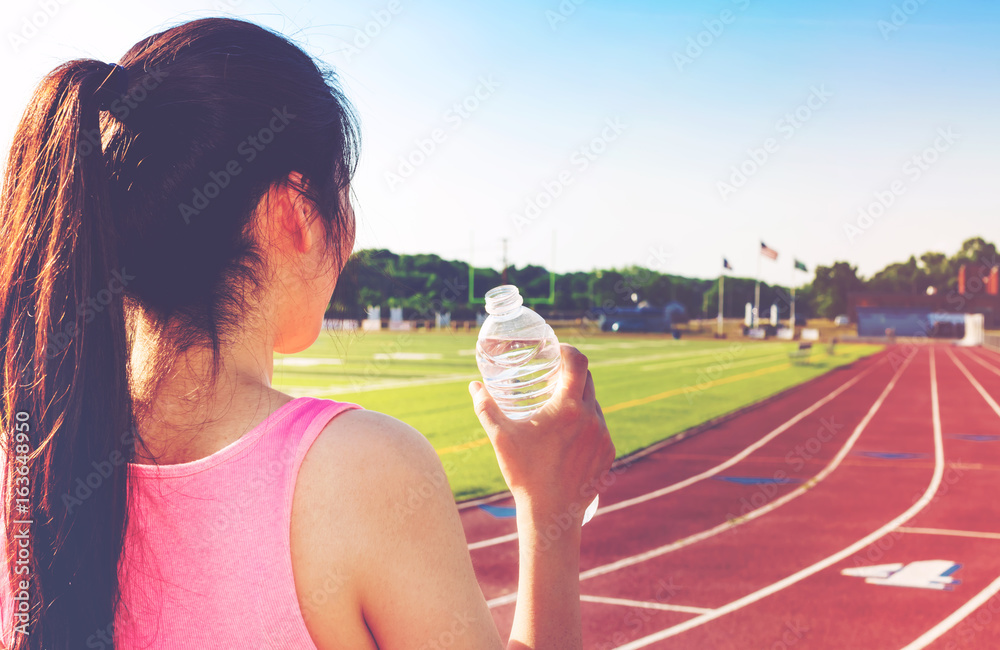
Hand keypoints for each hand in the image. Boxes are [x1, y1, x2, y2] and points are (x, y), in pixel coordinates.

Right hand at [468, 344, 614, 526]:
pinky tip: (571, 433)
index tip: (557, 351)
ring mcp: (603, 436)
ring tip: (560, 406)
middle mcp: (591, 417)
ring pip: (595, 404)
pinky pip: (600, 428)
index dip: (568, 350)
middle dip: (572, 372)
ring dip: (580, 399)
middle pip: (588, 380)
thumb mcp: (500, 437)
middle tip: (554, 376)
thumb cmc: (524, 473)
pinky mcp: (608, 452)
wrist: (550, 513)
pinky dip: (587, 423)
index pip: (578, 362)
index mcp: (567, 408)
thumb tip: (474, 386)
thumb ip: (485, 408)